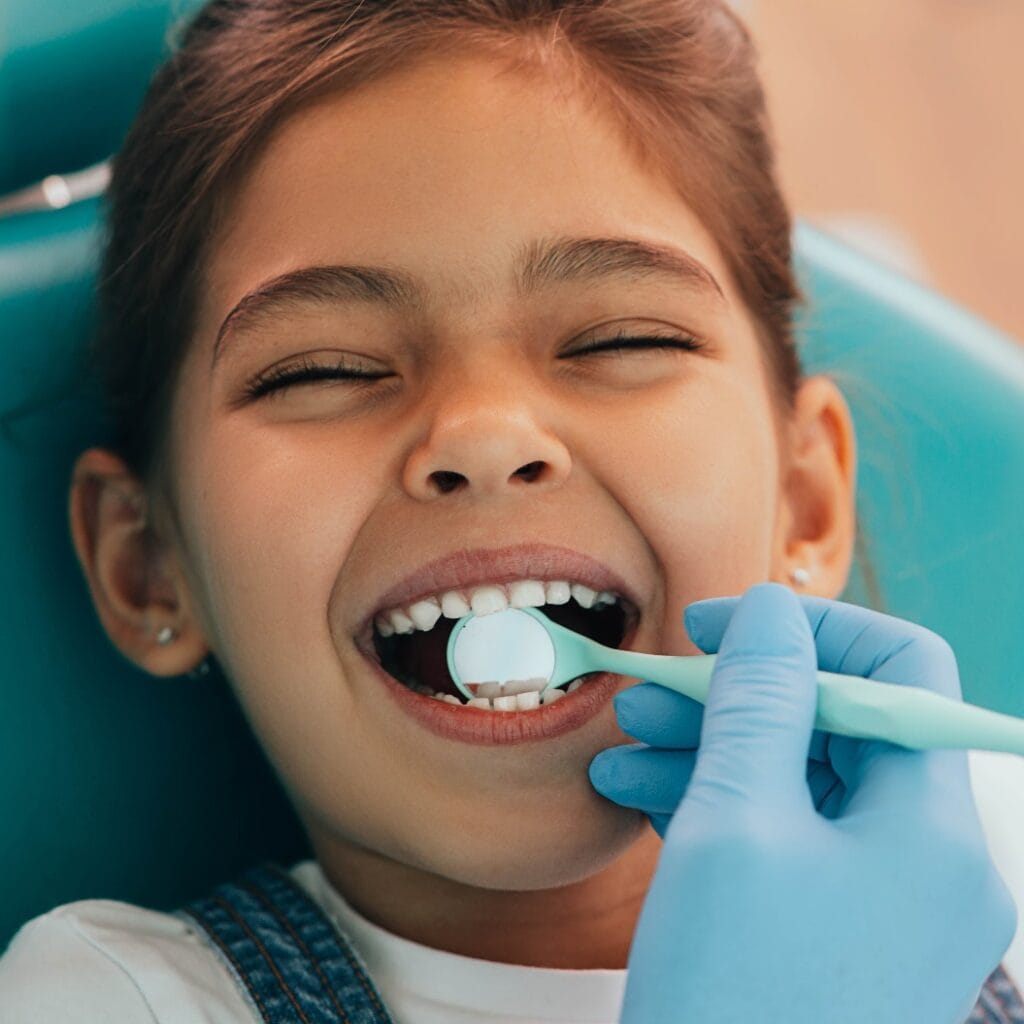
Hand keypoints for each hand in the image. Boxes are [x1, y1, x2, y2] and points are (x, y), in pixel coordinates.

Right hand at [589, 582, 1015, 1022]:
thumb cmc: (739, 996)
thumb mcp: (736, 825)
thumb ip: (759, 703)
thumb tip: (771, 611)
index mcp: (931, 825)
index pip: (899, 672)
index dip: (808, 629)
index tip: (718, 626)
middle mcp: (921, 858)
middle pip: (837, 725)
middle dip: (738, 694)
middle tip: (650, 688)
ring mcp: (876, 901)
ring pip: (796, 779)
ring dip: (710, 748)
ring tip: (624, 742)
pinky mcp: (827, 932)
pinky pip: (778, 837)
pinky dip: (712, 804)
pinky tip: (637, 795)